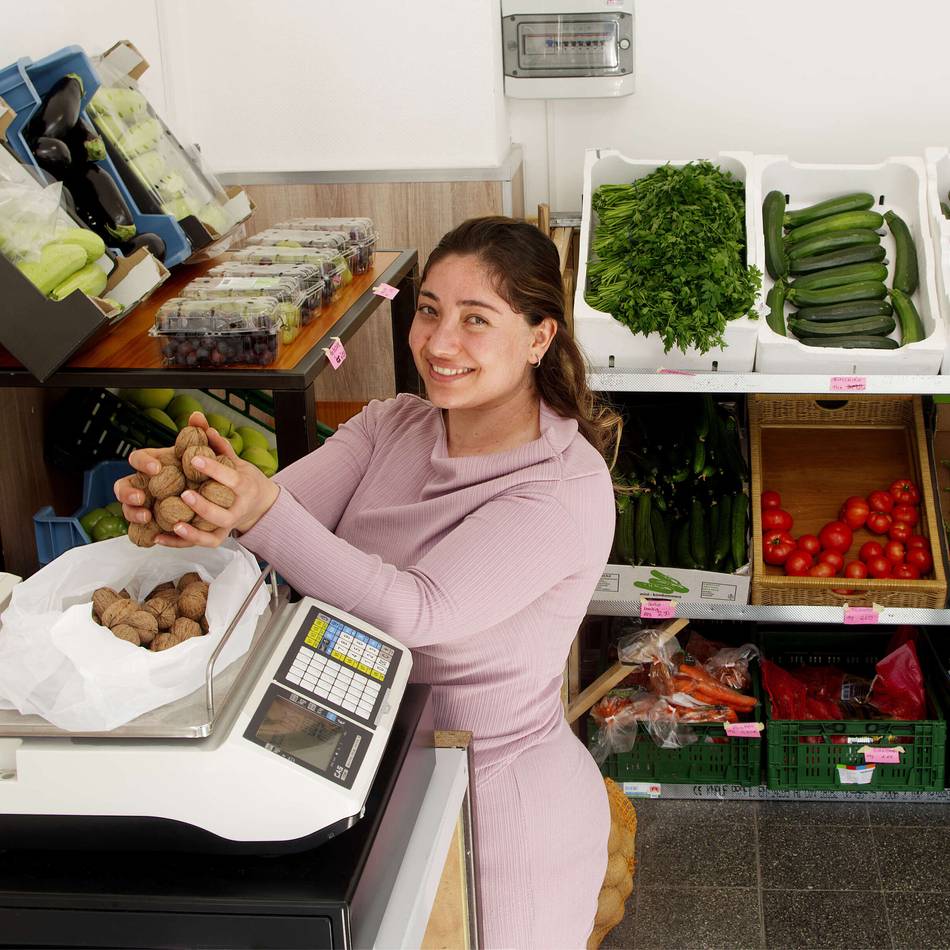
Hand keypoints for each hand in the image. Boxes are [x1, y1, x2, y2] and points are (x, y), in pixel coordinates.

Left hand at [113, 411, 279, 547]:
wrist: (261, 504)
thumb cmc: (244, 479)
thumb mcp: (234, 460)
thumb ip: (216, 443)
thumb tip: (198, 420)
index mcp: (244, 486)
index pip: (230, 479)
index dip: (213, 469)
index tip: (193, 459)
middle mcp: (238, 509)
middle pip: (222, 514)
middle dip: (203, 505)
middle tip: (185, 494)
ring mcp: (228, 526)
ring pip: (212, 534)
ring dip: (193, 532)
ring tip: (174, 523)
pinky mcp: (219, 537)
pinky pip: (201, 544)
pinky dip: (181, 543)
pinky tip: (160, 537)